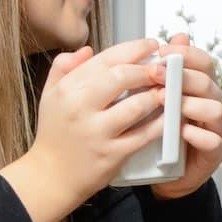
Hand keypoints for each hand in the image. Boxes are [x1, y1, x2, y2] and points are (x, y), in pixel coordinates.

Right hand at [1, 39, 170, 221]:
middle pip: (122, 77)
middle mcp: (80, 108)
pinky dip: (162, 123)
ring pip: (137, 105)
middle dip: (149, 69)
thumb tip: (87, 49)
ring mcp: (97, 132)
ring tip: (169, 89)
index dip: (134, 49)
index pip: (106, 59)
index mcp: (68, 89)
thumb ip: (64, 67)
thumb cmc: (55, 133)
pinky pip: (144, 134)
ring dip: (159, 94)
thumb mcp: (50, 95)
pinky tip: (171, 115)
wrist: (50, 176)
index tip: (152, 45)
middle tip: (165, 68)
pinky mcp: (113, 154)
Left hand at [151, 33, 221, 199]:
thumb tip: (175, 35)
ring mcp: (218, 128)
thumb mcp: (158, 99)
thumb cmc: (162, 131)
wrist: (165, 172)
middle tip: (156, 75)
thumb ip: (166, 72)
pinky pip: (214, 142)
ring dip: (191, 104)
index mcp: (202, 88)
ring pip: (216, 109)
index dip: (187, 53)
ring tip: (166, 105)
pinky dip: (198, 135)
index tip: (163, 50)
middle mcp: (214, 104)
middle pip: (208, 82)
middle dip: (182, 77)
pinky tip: (180, 132)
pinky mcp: (216, 153)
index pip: (204, 62)